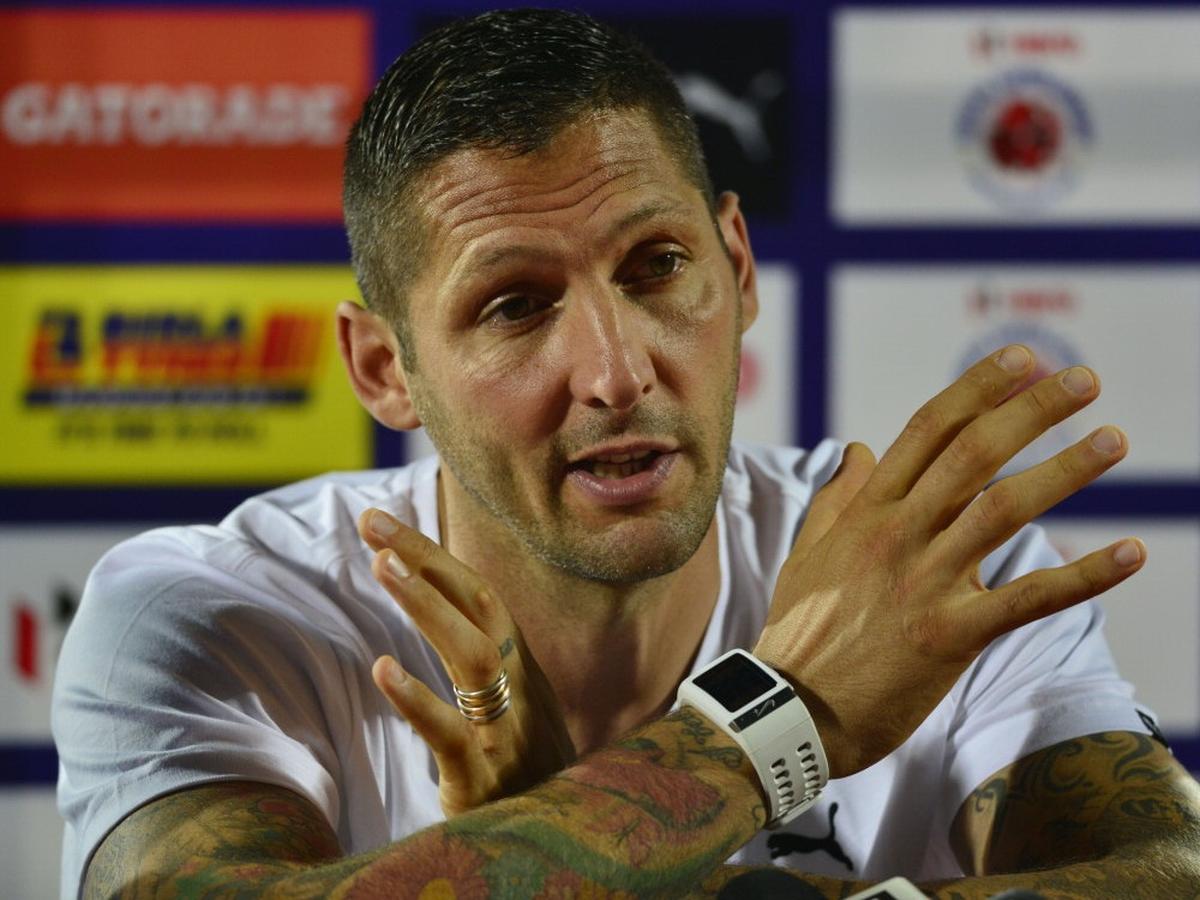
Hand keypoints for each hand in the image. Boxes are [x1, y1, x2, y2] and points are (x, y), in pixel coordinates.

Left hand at [358, 509, 575, 816]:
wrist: (572, 845)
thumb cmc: (529, 774)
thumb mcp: (516, 708)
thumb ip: (485, 665)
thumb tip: (446, 611)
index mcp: (522, 668)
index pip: (479, 596)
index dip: (435, 557)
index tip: (385, 526)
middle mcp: (521, 688)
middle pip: (479, 605)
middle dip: (427, 557)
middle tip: (374, 521)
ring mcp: (507, 731)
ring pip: (473, 656)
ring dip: (427, 605)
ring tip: (381, 566)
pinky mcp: (485, 778)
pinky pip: (452, 734)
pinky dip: (417, 699)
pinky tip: (382, 669)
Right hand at [753, 346, 1144, 777]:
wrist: (788, 708)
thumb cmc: (799, 632)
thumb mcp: (806, 553)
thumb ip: (837, 498)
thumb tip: (859, 449)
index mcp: (867, 512)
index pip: (926, 431)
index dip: (976, 389)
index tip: (1019, 359)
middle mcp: (898, 535)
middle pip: (972, 455)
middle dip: (1031, 411)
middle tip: (1082, 380)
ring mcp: (924, 582)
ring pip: (1002, 511)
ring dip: (1063, 471)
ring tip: (1112, 439)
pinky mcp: (950, 635)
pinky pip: (1026, 598)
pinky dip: (1083, 576)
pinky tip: (1129, 553)